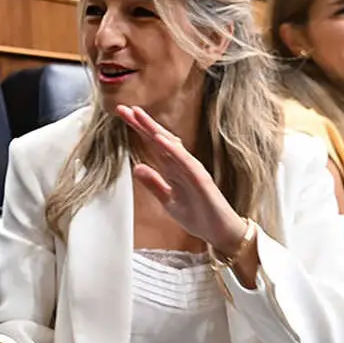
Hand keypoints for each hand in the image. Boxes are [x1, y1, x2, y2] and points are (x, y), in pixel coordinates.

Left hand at [117, 105, 247, 253]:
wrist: (219, 233)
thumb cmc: (198, 216)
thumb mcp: (168, 201)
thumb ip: (154, 184)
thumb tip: (137, 168)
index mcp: (173, 169)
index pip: (153, 145)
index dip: (139, 130)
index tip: (124, 116)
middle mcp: (182, 165)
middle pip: (160, 140)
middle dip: (142, 124)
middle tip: (124, 109)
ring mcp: (192, 170)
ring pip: (171, 145)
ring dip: (155, 130)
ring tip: (139, 116)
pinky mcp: (201, 179)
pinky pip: (185, 161)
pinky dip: (173, 150)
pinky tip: (160, 139)